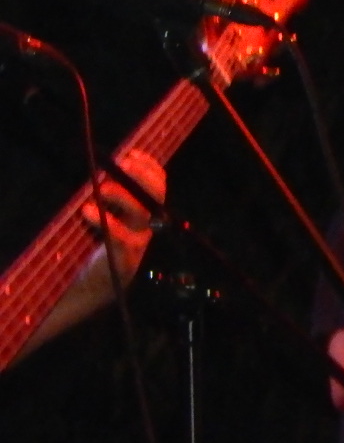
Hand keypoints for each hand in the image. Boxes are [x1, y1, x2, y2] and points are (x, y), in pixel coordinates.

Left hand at [80, 149, 165, 283]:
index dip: (149, 166)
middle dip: (142, 175)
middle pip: (155, 194)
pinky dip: (104, 221)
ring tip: (99, 189)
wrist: (92, 289)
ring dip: (121, 195)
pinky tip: (87, 212)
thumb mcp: (105, 219)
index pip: (158, 184)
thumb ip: (106, 199)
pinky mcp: (124, 256)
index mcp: (144, 213)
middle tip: (123, 163)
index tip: (131, 153)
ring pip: (140, 212)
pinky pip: (119, 235)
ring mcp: (137, 240)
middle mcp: (146, 224)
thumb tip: (98, 170)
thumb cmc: (95, 249)